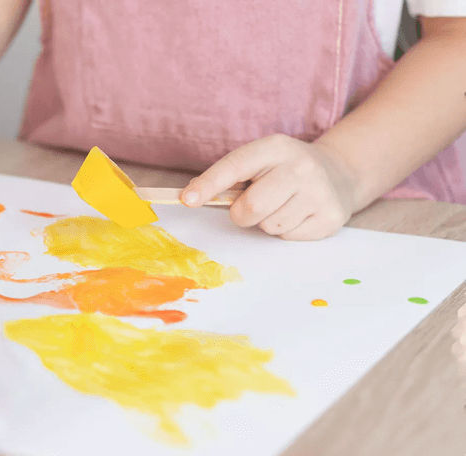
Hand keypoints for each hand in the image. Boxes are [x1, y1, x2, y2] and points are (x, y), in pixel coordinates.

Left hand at [181, 134, 357, 239]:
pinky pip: (288, 237)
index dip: (209, 184)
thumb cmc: (283, 170)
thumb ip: (231, 177)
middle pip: (251, 207)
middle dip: (242, 214)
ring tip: (282, 205)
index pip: (235, 166)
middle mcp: (300, 166)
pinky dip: (286, 230)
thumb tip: (193, 197)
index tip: (188, 200)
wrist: (339, 172)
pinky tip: (298, 213)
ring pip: (269, 226)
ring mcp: (319, 192)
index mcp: (275, 147)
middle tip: (251, 206)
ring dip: (267, 222)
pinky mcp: (331, 216)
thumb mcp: (261, 160)